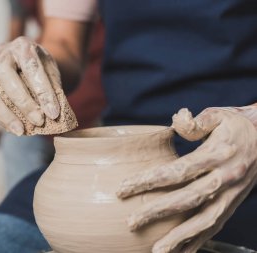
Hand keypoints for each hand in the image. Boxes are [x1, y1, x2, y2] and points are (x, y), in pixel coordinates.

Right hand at [0, 36, 61, 135]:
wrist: (30, 59)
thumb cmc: (43, 68)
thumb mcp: (52, 72)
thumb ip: (53, 88)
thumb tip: (53, 116)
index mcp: (24, 45)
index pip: (32, 67)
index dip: (43, 92)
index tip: (54, 113)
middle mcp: (3, 52)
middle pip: (6, 75)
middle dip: (23, 102)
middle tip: (39, 121)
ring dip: (5, 113)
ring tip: (21, 131)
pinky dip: (0, 116)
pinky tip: (13, 128)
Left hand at [117, 106, 256, 252]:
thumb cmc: (237, 124)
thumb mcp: (218, 114)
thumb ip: (195, 121)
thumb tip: (176, 121)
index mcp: (217, 154)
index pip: (177, 170)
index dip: (149, 181)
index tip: (123, 189)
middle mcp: (225, 178)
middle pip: (187, 199)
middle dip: (157, 212)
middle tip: (132, 222)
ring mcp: (231, 194)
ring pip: (204, 221)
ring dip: (180, 238)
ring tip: (157, 250)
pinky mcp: (233, 204)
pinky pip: (215, 227)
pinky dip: (199, 241)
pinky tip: (182, 252)